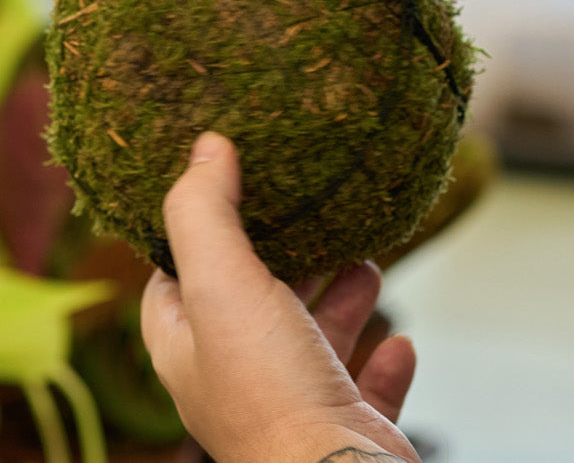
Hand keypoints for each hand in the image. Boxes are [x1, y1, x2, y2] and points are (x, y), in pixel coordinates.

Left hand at [140, 132, 420, 462]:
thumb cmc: (271, 393)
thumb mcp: (222, 284)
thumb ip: (207, 213)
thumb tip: (205, 147)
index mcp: (189, 350)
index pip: (174, 280)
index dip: (192, 232)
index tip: (221, 186)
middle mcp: (235, 380)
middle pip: (251, 303)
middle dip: (282, 258)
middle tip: (306, 212)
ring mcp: (291, 406)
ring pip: (311, 339)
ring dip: (339, 299)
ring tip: (363, 257)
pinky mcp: (346, 425)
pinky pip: (364, 384)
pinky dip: (382, 356)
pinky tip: (399, 338)